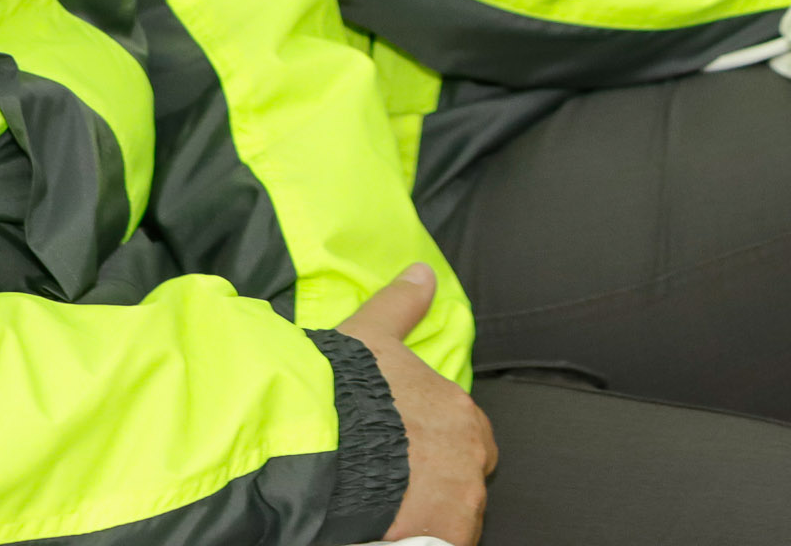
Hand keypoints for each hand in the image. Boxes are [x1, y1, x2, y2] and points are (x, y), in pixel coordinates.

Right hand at [336, 267, 494, 544]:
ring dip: (426, 512)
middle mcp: (470, 461)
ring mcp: (459, 507)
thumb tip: (422, 272)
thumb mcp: (370, 336)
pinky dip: (419, 538)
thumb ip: (401, 305)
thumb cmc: (344, 395)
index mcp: (461, 413)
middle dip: (434, 478)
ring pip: (451, 513)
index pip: (466, 432)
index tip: (405, 446)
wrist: (320, 454)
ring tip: (384, 509)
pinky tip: (386, 531)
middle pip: (461, 475)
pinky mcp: (443, 541)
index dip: (434, 440)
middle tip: (393, 481)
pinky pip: (437, 541)